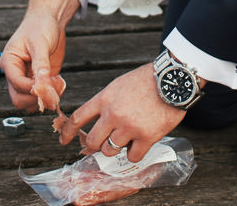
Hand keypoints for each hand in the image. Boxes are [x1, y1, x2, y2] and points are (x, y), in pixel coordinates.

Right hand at [0, 0, 77, 112]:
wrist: (50, 20)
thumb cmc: (40, 25)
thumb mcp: (40, 42)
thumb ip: (40, 62)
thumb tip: (41, 80)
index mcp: (9, 62)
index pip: (16, 83)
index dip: (31, 87)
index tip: (46, 83)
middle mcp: (16, 73)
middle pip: (18, 99)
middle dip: (36, 97)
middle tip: (52, 88)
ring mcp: (27, 78)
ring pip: (30, 102)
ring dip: (44, 98)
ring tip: (57, 83)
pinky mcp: (39, 81)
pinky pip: (42, 97)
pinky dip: (51, 95)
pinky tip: (58, 82)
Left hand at [64, 64, 186, 164]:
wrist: (173, 80)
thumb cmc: (147, 80)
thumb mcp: (119, 85)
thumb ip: (106, 102)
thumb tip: (98, 122)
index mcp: (104, 98)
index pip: (77, 118)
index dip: (67, 132)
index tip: (64, 140)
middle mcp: (113, 114)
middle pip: (92, 141)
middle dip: (94, 146)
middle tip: (101, 144)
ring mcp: (129, 127)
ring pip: (110, 151)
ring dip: (116, 148)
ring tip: (126, 139)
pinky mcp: (146, 137)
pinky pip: (132, 156)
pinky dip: (135, 153)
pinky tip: (140, 143)